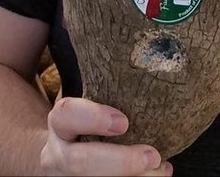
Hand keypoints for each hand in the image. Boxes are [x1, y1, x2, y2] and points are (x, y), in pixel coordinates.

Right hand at [41, 97, 172, 175]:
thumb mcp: (89, 104)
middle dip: (119, 162)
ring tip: (160, 169)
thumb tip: (146, 54)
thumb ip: (109, 90)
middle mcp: (60, 153)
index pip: (66, 115)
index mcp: (62, 123)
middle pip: (79, 162)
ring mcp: (68, 176)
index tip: (124, 122)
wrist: (64, 155)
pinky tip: (159, 175)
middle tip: (152, 155)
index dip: (93, 118)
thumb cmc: (89, 121)